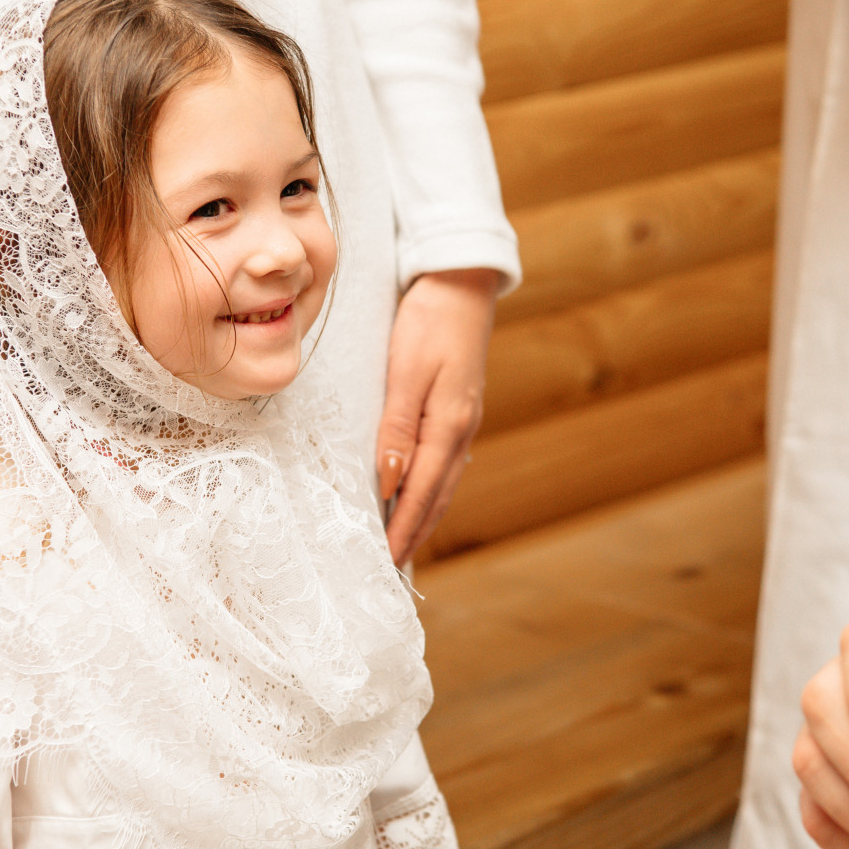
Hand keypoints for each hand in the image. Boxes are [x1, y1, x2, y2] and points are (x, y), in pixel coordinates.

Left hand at [376, 268, 499, 564]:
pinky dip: (429, 487)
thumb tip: (389, 483)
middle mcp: (461, 430)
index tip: (385, 561)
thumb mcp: (407, 372)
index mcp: (449, 426)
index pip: (421, 493)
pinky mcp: (457, 408)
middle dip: (414, 533)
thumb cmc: (429, 321)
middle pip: (436, 496)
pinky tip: (418, 493)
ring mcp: (462, 420)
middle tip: (391, 566)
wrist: (461, 282)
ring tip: (402, 542)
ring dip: (423, 515)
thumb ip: (397, 429)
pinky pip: (443, 462)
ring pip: (442, 481)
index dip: (403, 530)